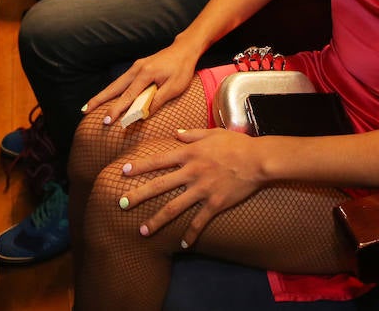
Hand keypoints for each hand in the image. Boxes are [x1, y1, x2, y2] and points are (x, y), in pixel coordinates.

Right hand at [84, 40, 201, 125]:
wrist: (184, 50)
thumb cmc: (182, 69)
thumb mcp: (175, 87)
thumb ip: (158, 100)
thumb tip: (142, 114)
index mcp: (146, 74)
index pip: (128, 96)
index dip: (116, 109)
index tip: (106, 121)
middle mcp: (136, 69)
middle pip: (114, 88)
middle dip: (98, 100)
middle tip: (84, 111)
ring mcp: (135, 67)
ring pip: (115, 84)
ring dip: (102, 95)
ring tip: (88, 107)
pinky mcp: (137, 68)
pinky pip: (121, 81)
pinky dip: (111, 90)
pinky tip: (105, 98)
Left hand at [120, 128, 265, 247]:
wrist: (257, 159)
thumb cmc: (236, 143)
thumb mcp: (213, 133)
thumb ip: (192, 134)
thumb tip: (176, 134)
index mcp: (189, 154)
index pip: (158, 160)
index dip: (140, 166)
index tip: (123, 171)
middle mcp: (191, 173)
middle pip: (159, 186)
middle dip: (138, 195)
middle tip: (120, 204)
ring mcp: (202, 190)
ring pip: (174, 207)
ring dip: (156, 220)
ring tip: (142, 231)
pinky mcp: (215, 203)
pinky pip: (199, 222)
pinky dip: (190, 234)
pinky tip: (182, 245)